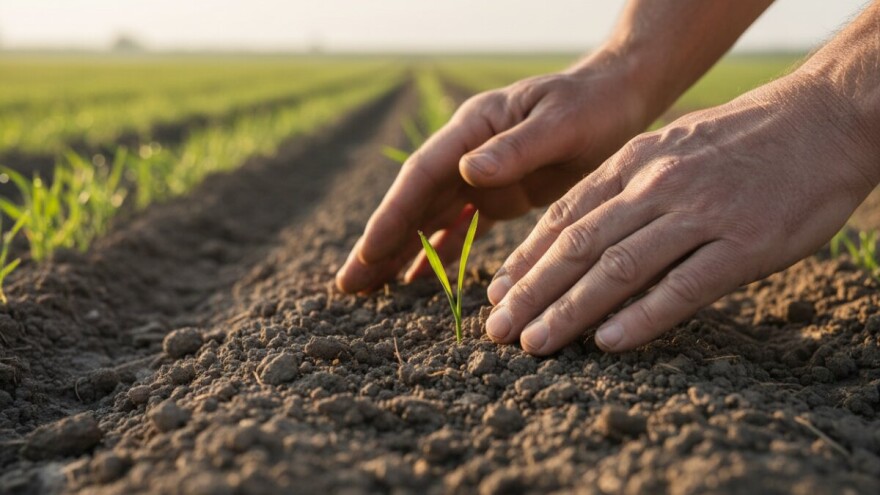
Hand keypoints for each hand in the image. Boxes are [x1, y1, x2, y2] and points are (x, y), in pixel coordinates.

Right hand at [336, 52, 648, 292]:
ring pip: (429, 218)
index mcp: (474, 128)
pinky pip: (458, 227)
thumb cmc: (593, 105)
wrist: (618, 100)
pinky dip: (434, 252)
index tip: (369, 251)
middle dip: (380, 242)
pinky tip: (413, 279)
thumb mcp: (561, 123)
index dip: (394, 214)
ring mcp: (479, 176)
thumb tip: (468, 172)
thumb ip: (517, 148)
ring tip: (368, 287)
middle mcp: (467, 153)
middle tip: (347, 283)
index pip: (422, 175)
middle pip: (413, 201)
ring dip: (399, 251)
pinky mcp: (497, 196)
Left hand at [486, 72, 879, 354]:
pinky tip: (607, 343)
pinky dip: (641, 317)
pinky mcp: (744, 244)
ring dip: (569, 311)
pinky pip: (683, 287)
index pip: (564, 218)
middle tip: (497, 331)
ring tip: (534, 343)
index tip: (497, 293)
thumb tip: (576, 232)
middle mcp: (657, 188)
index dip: (526, 260)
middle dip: (531, 293)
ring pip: (618, 269)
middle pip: (577, 247)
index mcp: (633, 164)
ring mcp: (700, 215)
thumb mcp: (668, 146)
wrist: (822, 120)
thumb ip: (623, 186)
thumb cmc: (738, 141)